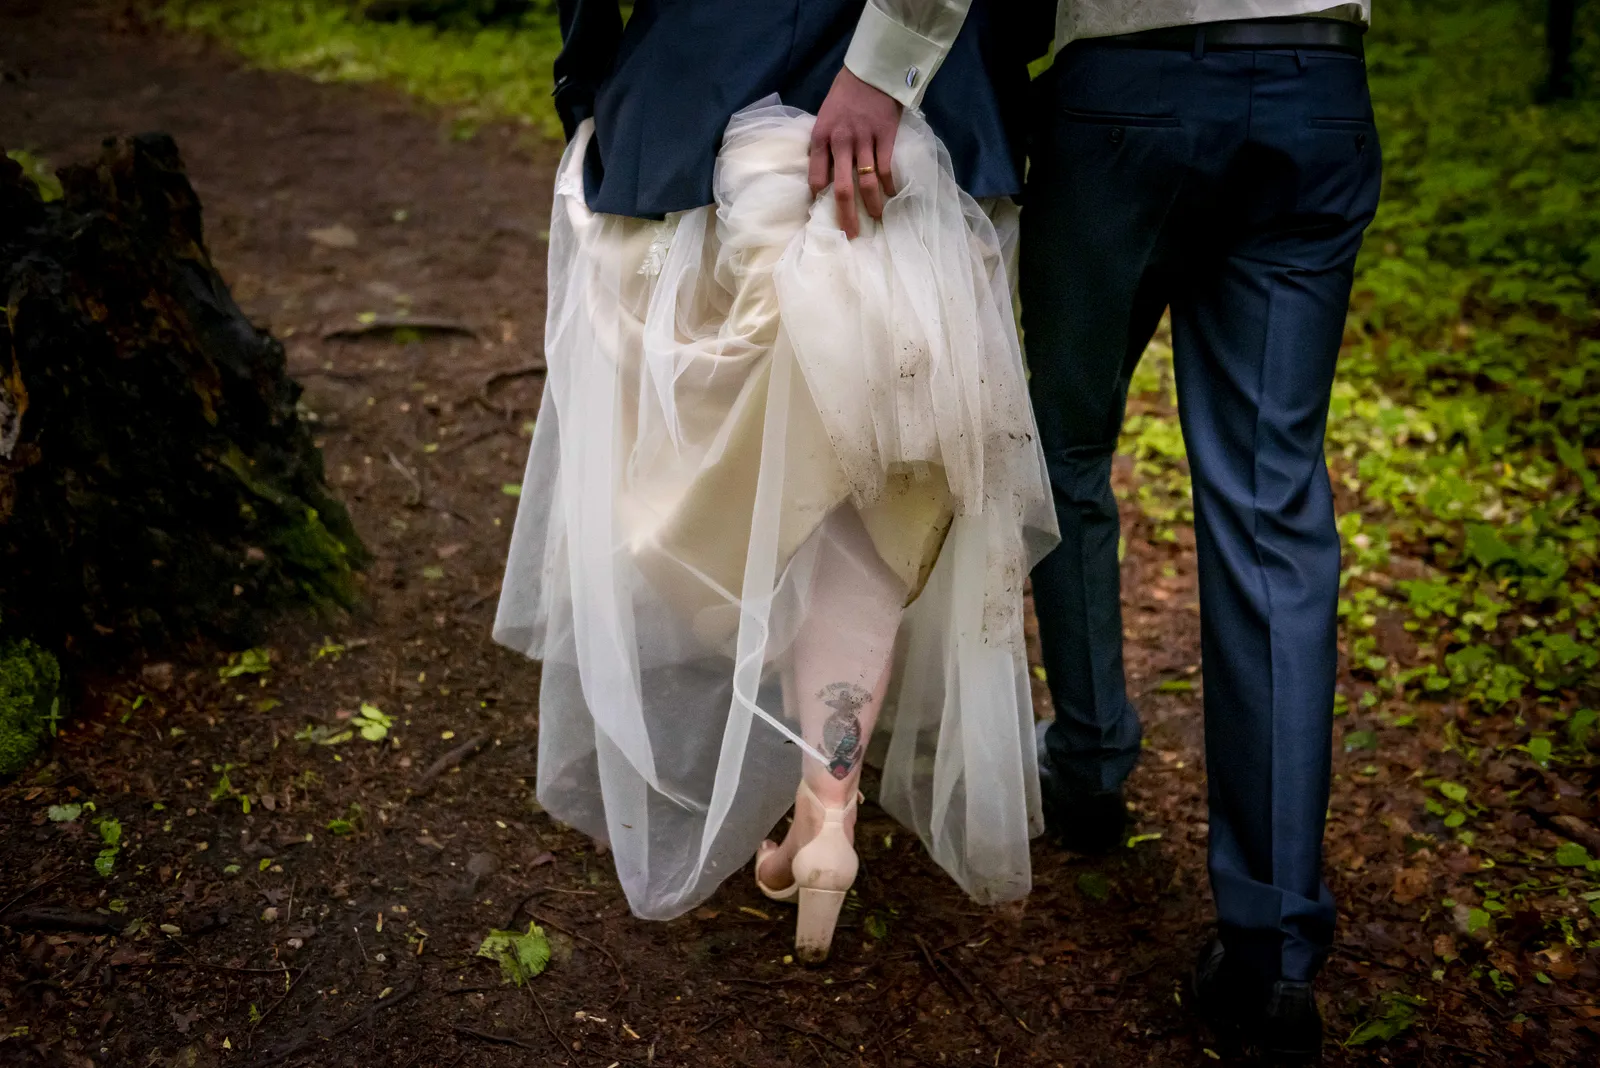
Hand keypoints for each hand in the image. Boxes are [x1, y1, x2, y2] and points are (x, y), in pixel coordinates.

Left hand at [808, 67, 901, 238]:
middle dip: (846, 216)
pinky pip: (886, 168)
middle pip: (843, 188)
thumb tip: (824, 172)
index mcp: (821, 138)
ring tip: (876, 219)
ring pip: (867, 182)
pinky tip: (892, 195)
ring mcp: (865, 141)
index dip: (818, 198)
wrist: (871, 72)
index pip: (816, 177)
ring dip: (872, 205)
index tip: (821, 213)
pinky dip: (889, 185)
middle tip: (851, 235)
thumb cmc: (845, 95)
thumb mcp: (824, 117)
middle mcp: (841, 142)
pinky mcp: (885, 137)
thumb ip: (824, 144)